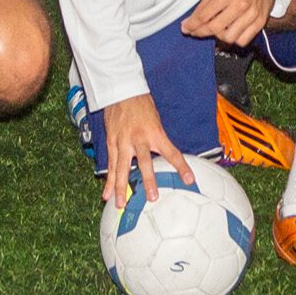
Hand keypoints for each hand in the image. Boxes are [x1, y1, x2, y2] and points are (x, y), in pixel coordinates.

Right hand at [100, 94, 192, 208]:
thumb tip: (166, 156)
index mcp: (155, 133)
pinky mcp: (111, 142)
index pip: (172, 152)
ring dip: (122, 187)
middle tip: (152, 197)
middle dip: (148, 181)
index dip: (181, 167)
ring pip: (122, 168)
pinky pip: (110, 164)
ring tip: (122, 204)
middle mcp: (139, 138)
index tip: (189, 180)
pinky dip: (108, 180)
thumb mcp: (156, 120)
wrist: (122, 90)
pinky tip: (106, 194)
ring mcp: (123, 141)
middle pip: (144, 163)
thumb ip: (159, 139)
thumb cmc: (141, 104)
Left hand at [181, 0, 276, 46]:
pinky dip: (234, 39)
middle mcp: (240, 6)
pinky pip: (243, 40)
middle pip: (214, 29)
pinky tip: (231, 30)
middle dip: (201, 32)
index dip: (191, 25)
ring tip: (217, 28)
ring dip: (219, 36)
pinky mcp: (260, 22)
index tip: (186, 28)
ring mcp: (251, 15)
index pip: (203, 16)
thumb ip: (204, 5)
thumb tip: (190, 21)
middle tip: (196, 30)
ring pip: (228, 38)